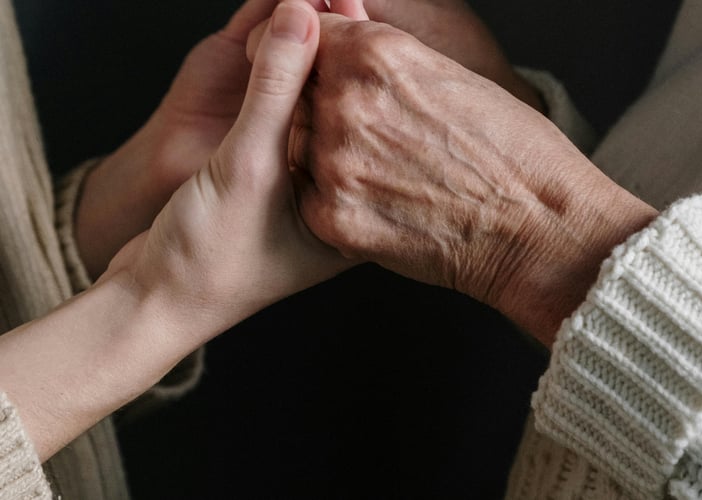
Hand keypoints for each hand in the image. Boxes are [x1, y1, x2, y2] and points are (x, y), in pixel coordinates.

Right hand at [106, 0, 347, 338]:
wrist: (153, 299)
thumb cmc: (207, 259)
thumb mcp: (247, 166)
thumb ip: (277, 90)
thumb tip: (301, 13)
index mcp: (353, 212)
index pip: (373, 126)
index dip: (365, 63)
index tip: (355, 7)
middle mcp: (334, 199)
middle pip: (350, 115)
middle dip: (343, 57)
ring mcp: (302, 190)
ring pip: (316, 113)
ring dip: (311, 63)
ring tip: (310, 8)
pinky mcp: (271, 180)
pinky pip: (285, 120)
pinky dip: (283, 81)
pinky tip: (284, 43)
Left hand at [290, 15, 655, 346]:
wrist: (538, 227)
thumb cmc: (510, 150)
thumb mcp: (449, 75)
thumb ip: (381, 55)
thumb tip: (340, 33)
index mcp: (376, 54)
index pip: (305, 38)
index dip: (314, 57)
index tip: (321, 74)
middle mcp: (347, 102)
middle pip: (294, 94)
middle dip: (318, 109)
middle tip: (368, 136)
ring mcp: (336, 163)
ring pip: (296, 147)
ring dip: (323, 155)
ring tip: (380, 170)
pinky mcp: (333, 217)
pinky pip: (310, 196)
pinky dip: (335, 199)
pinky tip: (378, 201)